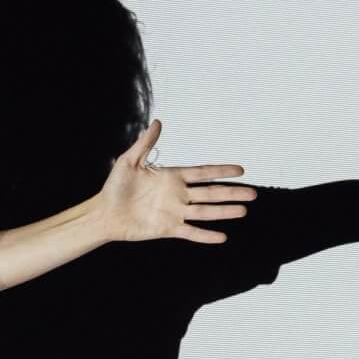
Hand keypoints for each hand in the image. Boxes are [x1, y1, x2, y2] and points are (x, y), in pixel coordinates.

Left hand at [99, 120, 256, 242]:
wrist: (104, 213)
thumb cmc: (115, 187)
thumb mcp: (129, 161)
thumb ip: (145, 144)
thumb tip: (157, 122)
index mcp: (172, 177)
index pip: (203, 173)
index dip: (221, 171)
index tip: (241, 170)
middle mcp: (178, 195)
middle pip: (211, 193)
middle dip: (232, 193)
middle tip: (253, 194)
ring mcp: (175, 212)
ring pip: (206, 212)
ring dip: (224, 212)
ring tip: (243, 211)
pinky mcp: (168, 228)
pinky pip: (191, 232)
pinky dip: (206, 236)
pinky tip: (222, 236)